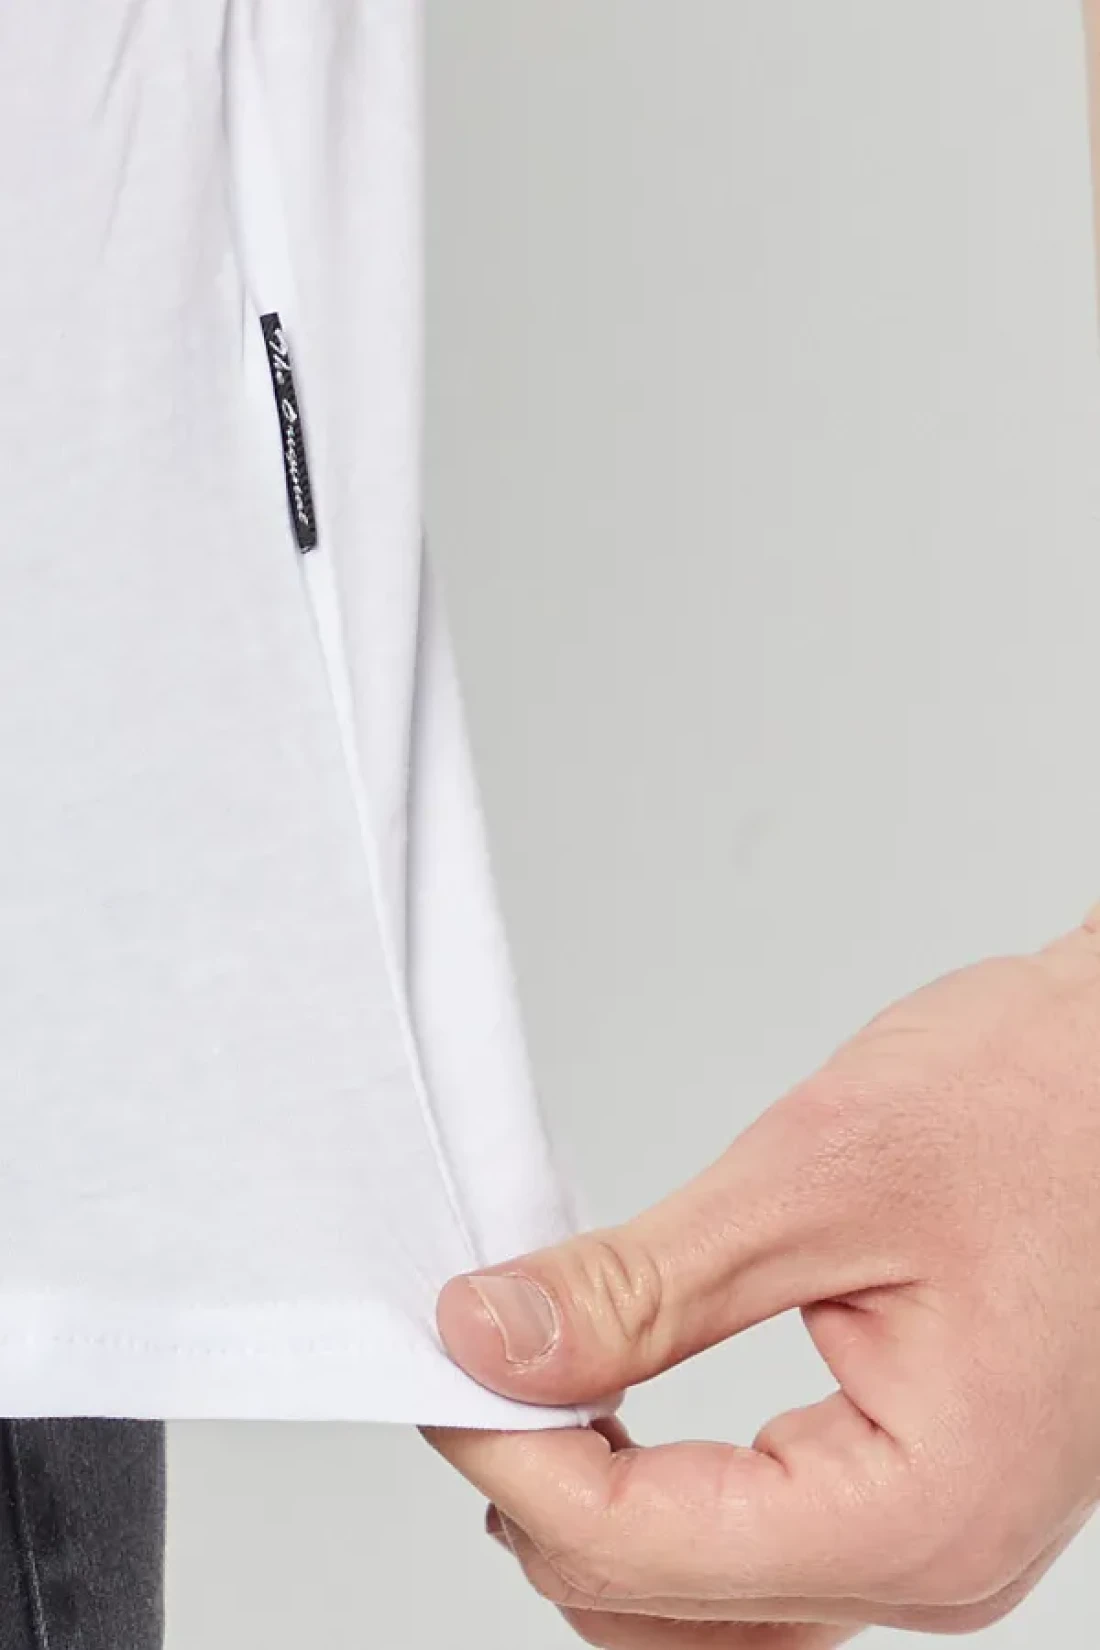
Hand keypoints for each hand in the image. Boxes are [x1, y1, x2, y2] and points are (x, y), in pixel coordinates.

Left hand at [425, 910, 1099, 1645]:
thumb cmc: (1039, 1103)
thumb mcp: (816, 1178)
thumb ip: (640, 1288)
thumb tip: (490, 1344)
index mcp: (925, 1512)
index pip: (644, 1550)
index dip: (513, 1462)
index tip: (443, 1368)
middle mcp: (938, 1566)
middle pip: (664, 1605)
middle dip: (543, 1497)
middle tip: (479, 1363)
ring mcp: (935, 1542)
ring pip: (704, 1602)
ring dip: (597, 1510)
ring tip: (534, 1382)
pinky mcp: (920, 1493)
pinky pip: (756, 1552)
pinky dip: (663, 1498)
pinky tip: (617, 1409)